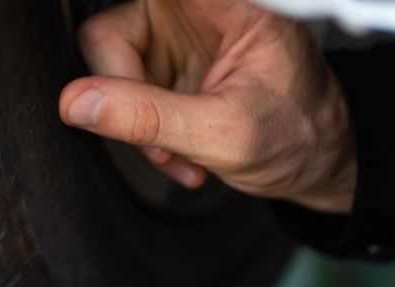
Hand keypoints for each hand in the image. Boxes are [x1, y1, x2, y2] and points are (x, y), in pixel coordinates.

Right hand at [59, 0, 356, 213]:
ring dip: (137, 127)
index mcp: (224, 4)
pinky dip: (144, 135)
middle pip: (109, 35)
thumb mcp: (222, 133)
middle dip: (125, 99)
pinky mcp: (163, 68)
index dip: (119, 45)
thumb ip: (147, 117)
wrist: (317, 162)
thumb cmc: (298, 135)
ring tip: (178, 153)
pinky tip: (179, 151)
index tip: (111, 72)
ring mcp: (173, 39)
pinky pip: (122, 96)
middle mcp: (192, 10)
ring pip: (109, 71)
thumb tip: (77, 104)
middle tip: (155, 140)